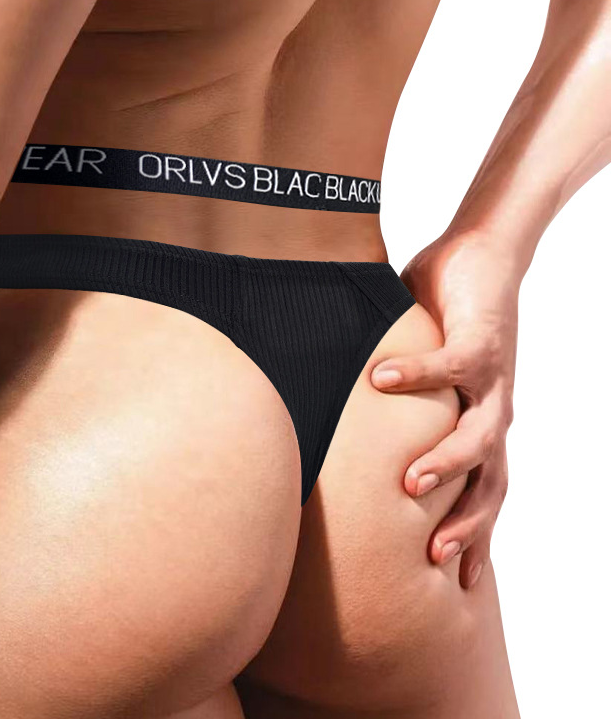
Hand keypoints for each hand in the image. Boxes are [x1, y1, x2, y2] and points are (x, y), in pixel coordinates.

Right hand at [371, 230, 519, 588]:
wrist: (485, 258)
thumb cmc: (450, 317)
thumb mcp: (426, 373)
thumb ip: (397, 403)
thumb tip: (344, 417)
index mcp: (480, 422)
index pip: (483, 491)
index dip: (474, 535)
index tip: (455, 578)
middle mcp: (493, 410)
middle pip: (492, 482)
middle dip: (469, 524)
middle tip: (436, 558)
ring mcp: (492, 380)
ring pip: (479, 436)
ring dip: (445, 463)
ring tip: (408, 485)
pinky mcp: (482, 342)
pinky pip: (449, 366)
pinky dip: (416, 376)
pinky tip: (380, 381)